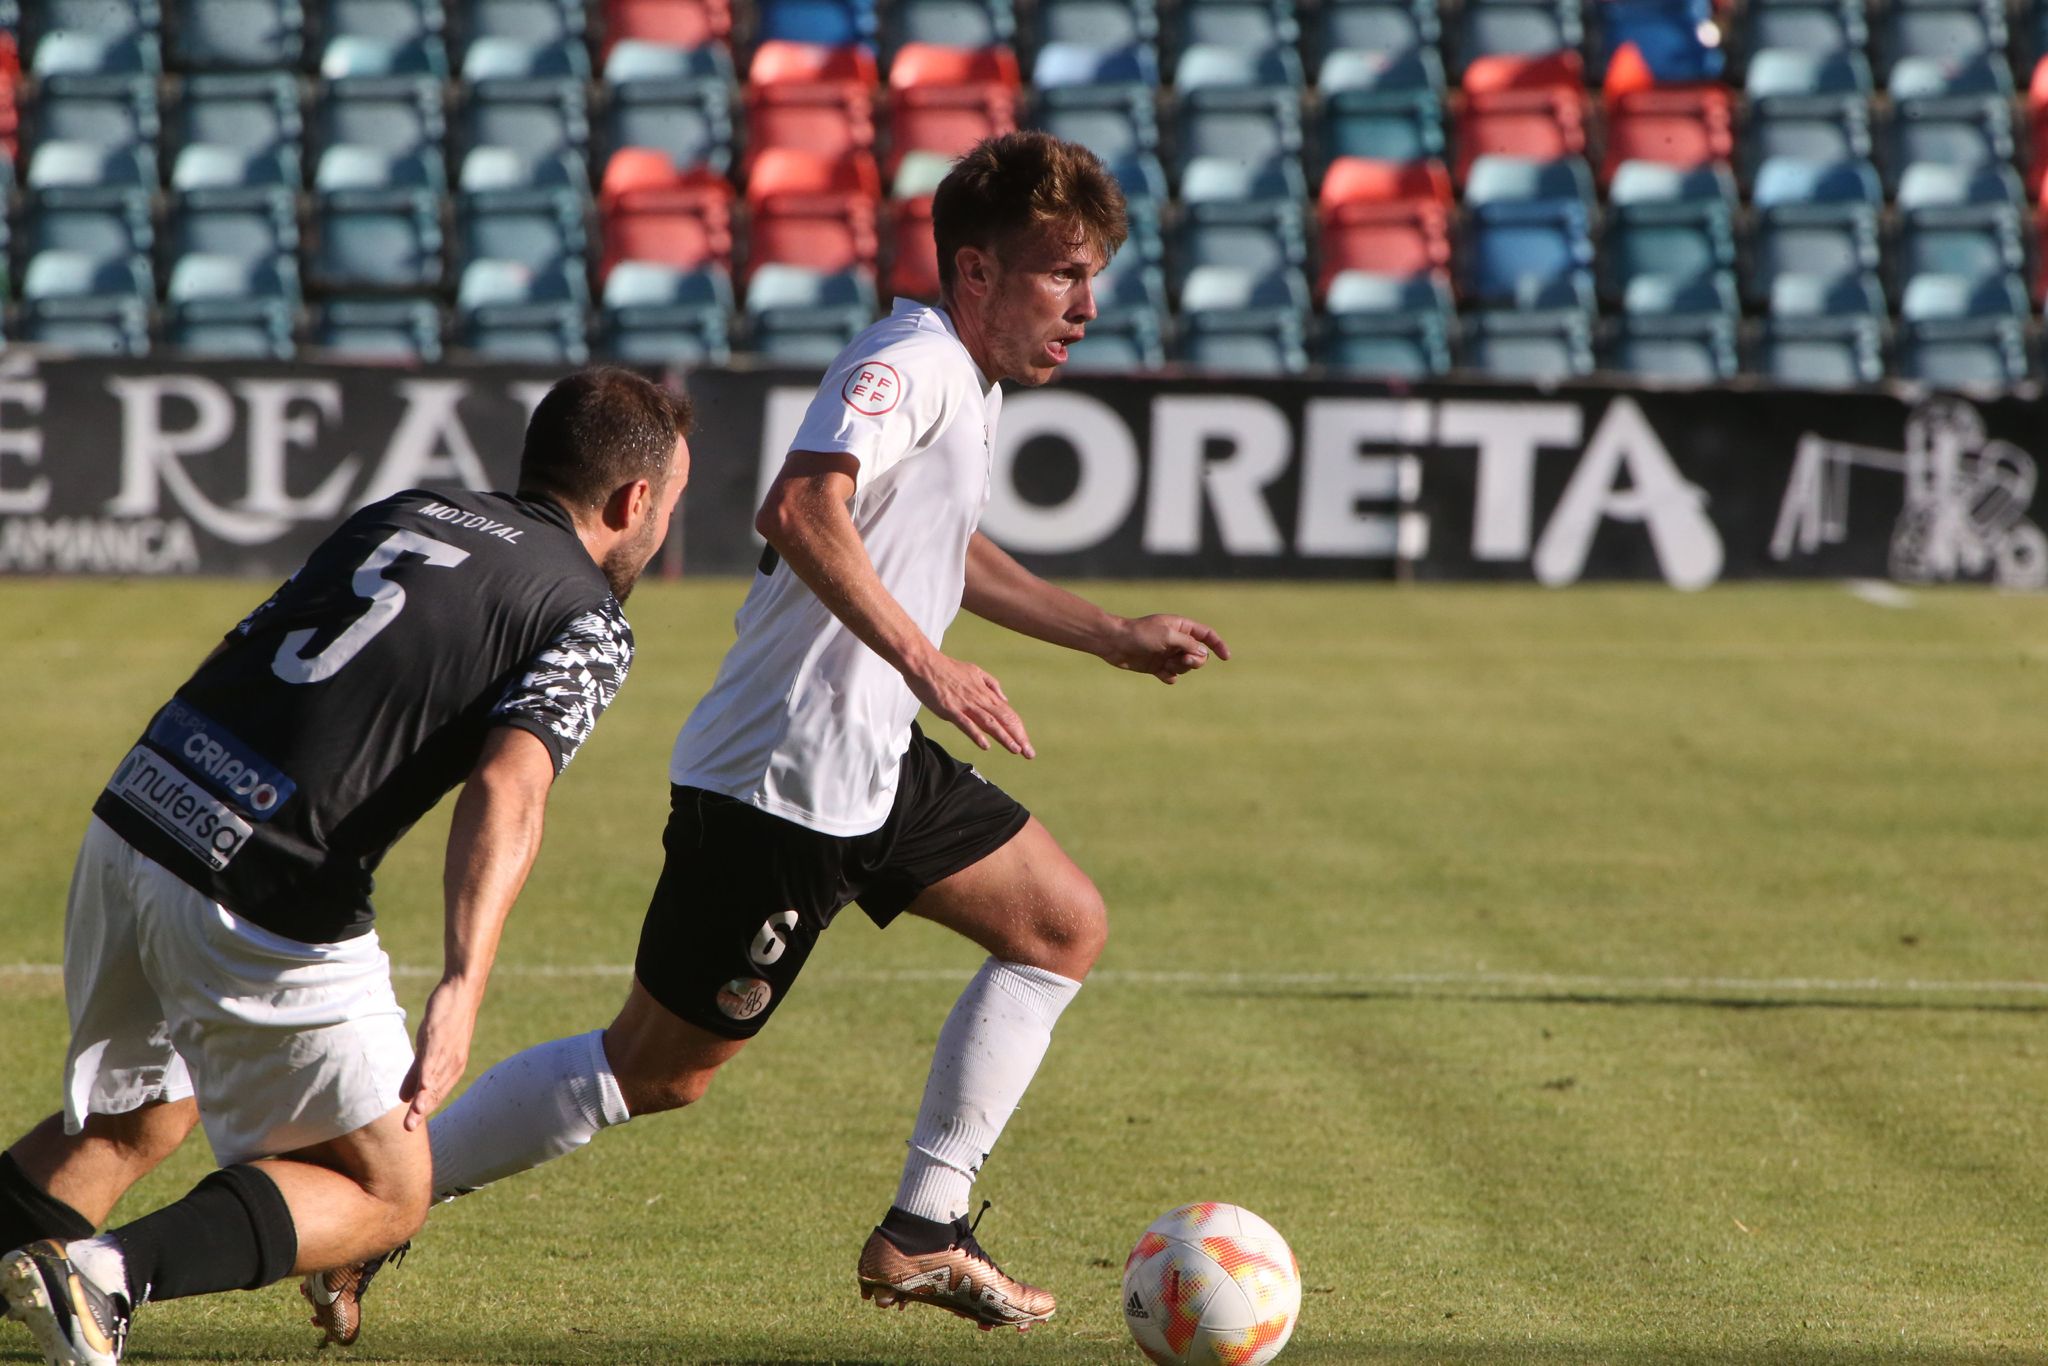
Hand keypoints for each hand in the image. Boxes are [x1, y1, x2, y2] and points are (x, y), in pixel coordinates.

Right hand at [400, 977, 481, 1130]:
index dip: (424, 1109)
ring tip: (414, 1113)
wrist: (461, 991)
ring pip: (435, 1077)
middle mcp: (453, 1063)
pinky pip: (433, 1058)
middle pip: (435, 1090)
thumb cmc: (446, 1020)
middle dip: (422, 1109)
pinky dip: (428, 1072)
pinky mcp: (440, 1037)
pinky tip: (422, 1084)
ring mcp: (447, 1050)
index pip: (436, 1093)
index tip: (410, 1126)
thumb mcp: (428, 1049)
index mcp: (451, 1067)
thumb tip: (403, 1097)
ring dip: (425, 1095)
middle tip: (407, 1128)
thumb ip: (416, 1073)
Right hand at [907, 651, 1034, 757]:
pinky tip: (985, 745)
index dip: (1019, 730)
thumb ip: (991, 684)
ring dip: (1004, 737)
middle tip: (1029, 754)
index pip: (1008, 714)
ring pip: (989, 723)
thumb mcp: (975, 671)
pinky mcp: (950, 709)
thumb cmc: (947, 668)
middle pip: (1004, 720)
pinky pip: (966, 723)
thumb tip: (1005, 699)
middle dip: (1018, 738)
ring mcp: (965, 704)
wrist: (925, 663)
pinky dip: (976, 734)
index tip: (1026, 744)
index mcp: (985, 693)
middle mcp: (979, 699)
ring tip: (1016, 750)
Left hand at [1105, 615, 1231, 683]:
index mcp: (1181, 627)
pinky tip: (1160, 673)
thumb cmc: (1140, 634)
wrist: (1114, 643)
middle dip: (1195, 660)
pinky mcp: (1157, 666)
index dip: (1218, 645)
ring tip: (1165, 664)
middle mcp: (1176, 640)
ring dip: (1179, 668)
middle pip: (1199, 655)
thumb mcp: (1167, 636)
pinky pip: (1172, 676)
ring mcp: (1167, 654)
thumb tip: (1202, 653)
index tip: (1226, 657)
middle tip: (1184, 660)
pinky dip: (1169, 676)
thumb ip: (1188, 644)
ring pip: (1186, 667)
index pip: (1206, 635)